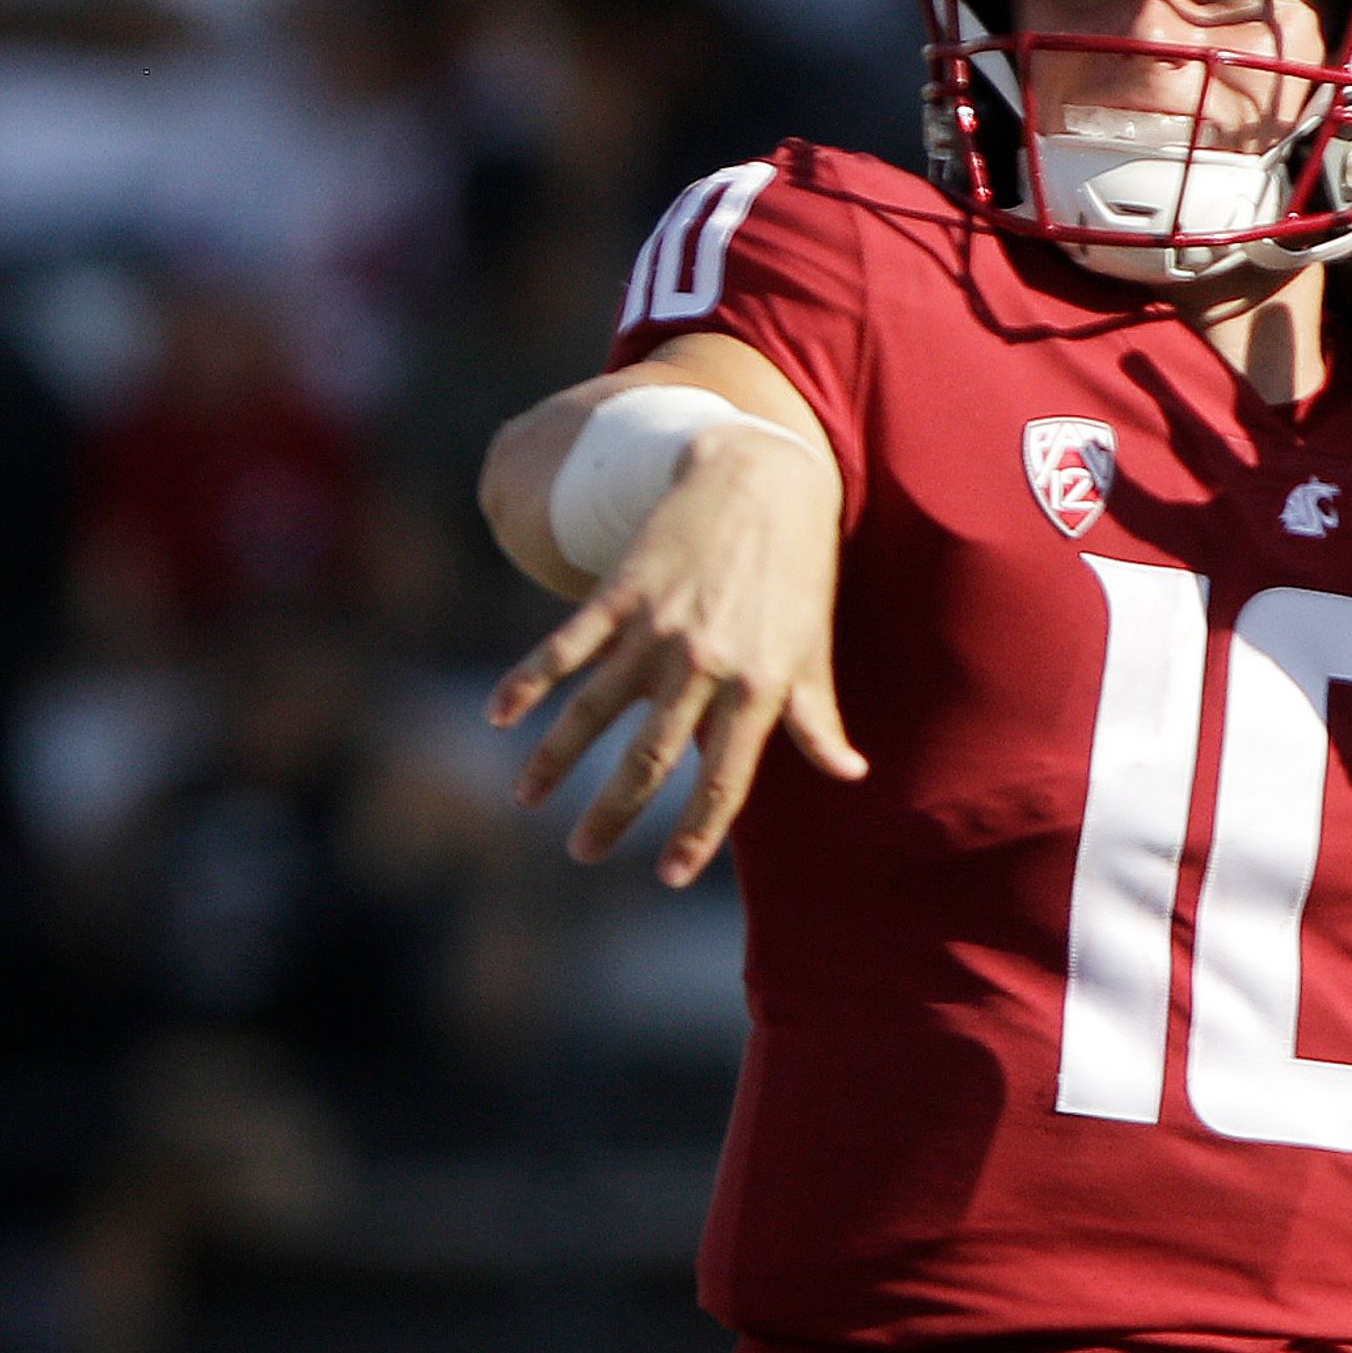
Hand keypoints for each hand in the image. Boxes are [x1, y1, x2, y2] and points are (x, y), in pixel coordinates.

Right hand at [489, 424, 864, 884]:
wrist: (761, 476)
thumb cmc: (797, 570)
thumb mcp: (812, 646)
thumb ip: (818, 717)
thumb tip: (850, 773)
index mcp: (758, 687)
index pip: (726, 779)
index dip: (698, 832)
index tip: (671, 876)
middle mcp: (706, 664)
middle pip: (651, 757)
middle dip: (614, 812)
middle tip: (584, 853)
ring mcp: (658, 627)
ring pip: (597, 709)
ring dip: (557, 758)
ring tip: (526, 799)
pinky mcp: (622, 590)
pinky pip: (568, 646)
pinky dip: (529, 680)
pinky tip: (501, 714)